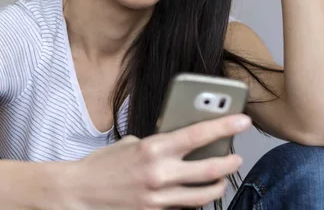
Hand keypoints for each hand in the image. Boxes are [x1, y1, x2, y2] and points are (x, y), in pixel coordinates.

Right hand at [64, 114, 251, 209]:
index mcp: (152, 149)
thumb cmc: (103, 165)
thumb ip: (156, 145)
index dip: (224, 126)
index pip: (197, 135)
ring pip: (203, 195)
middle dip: (230, 163)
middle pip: (210, 171)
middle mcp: (159, 174)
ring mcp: (158, 198)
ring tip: (221, 179)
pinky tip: (195, 193)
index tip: (242, 121)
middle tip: (236, 158)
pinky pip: (184, 208)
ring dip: (218, 186)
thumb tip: (178, 145)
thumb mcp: (130, 145)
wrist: (80, 192)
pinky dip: (194, 201)